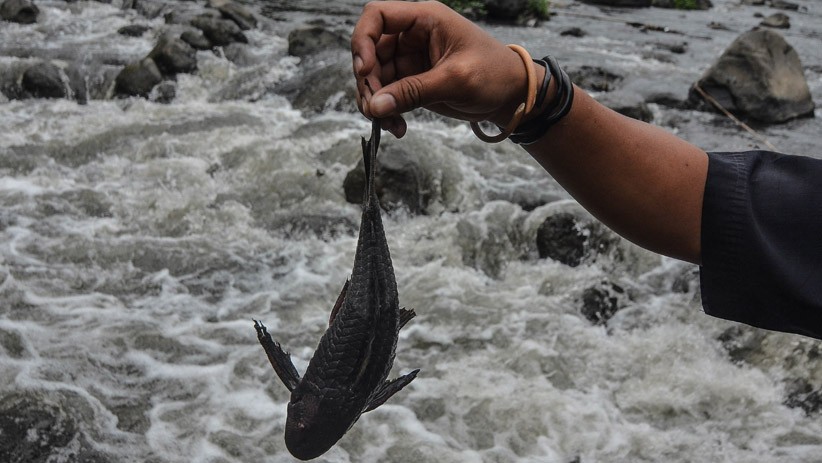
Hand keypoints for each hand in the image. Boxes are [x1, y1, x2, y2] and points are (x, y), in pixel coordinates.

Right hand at [351, 1, 531, 136]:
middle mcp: (412, 35)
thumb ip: (414, 92)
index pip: (377, 16)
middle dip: (368, 83)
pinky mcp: (412, 82)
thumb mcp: (456, 81)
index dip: (362, 40)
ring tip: (390, 125)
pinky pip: (387, 96)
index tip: (365, 71)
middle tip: (376, 111)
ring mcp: (410, 60)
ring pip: (374, 78)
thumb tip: (375, 106)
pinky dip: (386, 112)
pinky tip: (398, 127)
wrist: (513, 96)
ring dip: (375, 103)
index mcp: (425, 19)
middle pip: (370, 52)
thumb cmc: (494, 75)